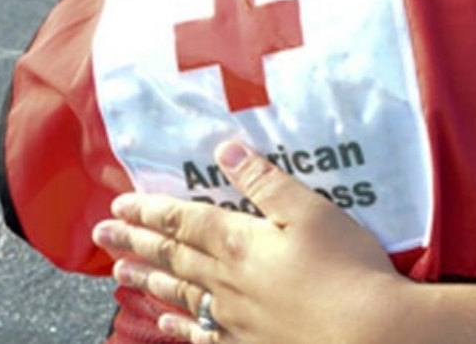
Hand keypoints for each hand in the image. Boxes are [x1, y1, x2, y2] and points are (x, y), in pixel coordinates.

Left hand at [96, 142, 404, 343]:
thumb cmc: (348, 270)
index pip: (183, 221)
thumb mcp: (311, 212)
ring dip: (147, 280)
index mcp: (240, 242)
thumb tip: (225, 150)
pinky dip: (179, 326)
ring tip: (119, 272)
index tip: (120, 204)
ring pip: (180, 294)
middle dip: (135, 241)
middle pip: (171, 256)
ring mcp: (234, 318)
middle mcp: (227, 281)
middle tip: (104, 233)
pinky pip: (202, 335)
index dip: (150, 210)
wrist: (371, 334)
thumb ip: (265, 182)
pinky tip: (165, 321)